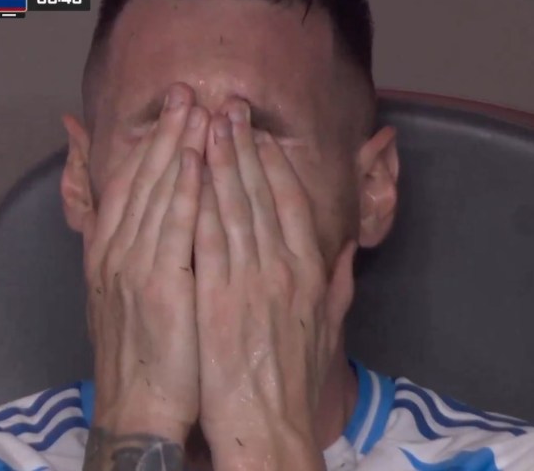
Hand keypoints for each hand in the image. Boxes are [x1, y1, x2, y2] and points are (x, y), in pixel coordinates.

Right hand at [82, 83, 209, 468]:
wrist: (138, 407)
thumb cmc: (144, 358)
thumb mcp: (127, 301)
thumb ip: (140, 257)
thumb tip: (148, 226)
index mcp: (110, 254)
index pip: (129, 186)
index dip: (151, 146)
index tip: (172, 113)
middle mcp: (115, 252)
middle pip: (142, 179)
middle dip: (165, 132)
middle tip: (184, 91)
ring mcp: (133, 265)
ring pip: (157, 192)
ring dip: (177, 146)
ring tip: (196, 107)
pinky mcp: (157, 283)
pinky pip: (174, 224)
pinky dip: (184, 186)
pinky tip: (198, 157)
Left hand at [193, 100, 357, 469]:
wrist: (266, 427)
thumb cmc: (291, 383)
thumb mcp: (326, 330)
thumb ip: (337, 284)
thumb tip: (345, 249)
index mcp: (309, 273)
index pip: (290, 203)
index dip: (273, 164)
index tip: (259, 135)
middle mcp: (283, 268)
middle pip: (260, 193)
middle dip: (242, 145)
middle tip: (228, 106)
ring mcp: (249, 281)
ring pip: (232, 206)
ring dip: (218, 159)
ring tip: (206, 121)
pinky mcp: (217, 297)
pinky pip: (207, 237)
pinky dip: (199, 199)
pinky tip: (187, 170)